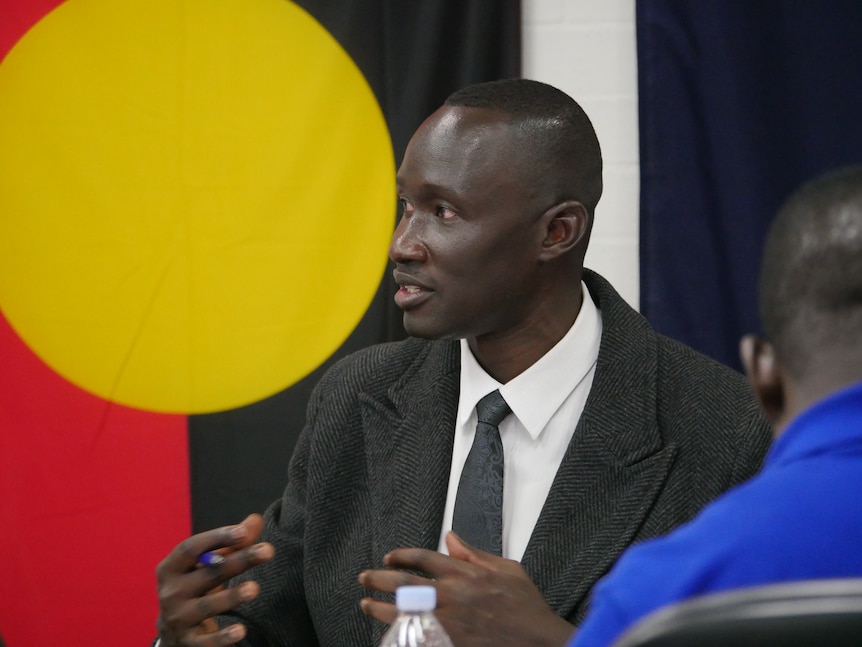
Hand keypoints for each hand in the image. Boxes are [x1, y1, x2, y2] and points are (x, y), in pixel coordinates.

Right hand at [155, 513, 274, 645]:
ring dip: (231, 596)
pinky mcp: (187, 642)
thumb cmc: (195, 586)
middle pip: (207, 574)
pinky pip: (206, 642)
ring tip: (254, 588)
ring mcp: (177, 619)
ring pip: (207, 606)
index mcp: (171, 568)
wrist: (174, 631)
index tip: (243, 531)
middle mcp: (170, 593)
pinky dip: (222, 637)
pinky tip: (241, 630)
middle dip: (238, 561)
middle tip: (267, 550)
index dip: (217, 538)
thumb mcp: (207, 565)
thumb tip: (255, 520)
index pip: (191, 548)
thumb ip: (232, 544)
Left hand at [358, 532, 574, 646]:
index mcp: (464, 574)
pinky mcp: (448, 644)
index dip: (401, 556)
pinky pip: (415, 638)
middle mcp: (451, 596)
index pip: (422, 558)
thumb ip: (474, 553)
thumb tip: (451, 537)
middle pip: (404, 584)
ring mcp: (447, 623)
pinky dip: (399, 636)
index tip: (389, 557)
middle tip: (365, 578)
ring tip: (366, 605)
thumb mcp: (507, 569)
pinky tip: (388, 635)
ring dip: (379, 609)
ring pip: (402, 613)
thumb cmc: (526, 607)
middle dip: (379, 579)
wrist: (539, 641)